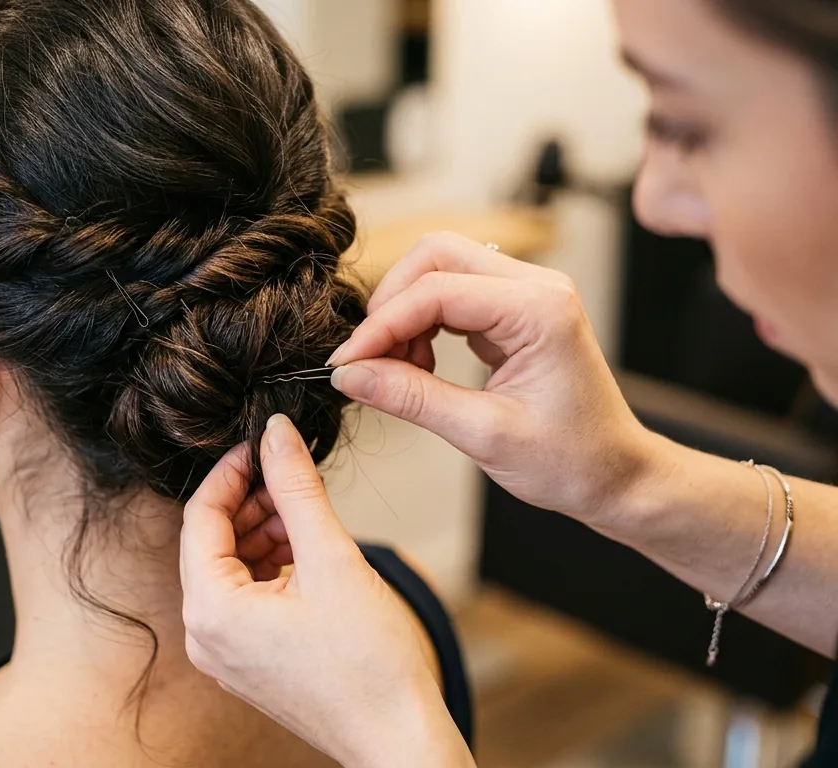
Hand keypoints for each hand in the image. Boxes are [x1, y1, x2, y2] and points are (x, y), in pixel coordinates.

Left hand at [180, 414, 472, 767]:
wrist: (399, 737)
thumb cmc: (370, 666)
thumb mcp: (331, 557)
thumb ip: (297, 487)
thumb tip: (275, 432)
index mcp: (211, 611)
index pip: (200, 517)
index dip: (230, 472)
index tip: (260, 443)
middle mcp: (205, 636)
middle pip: (211, 543)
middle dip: (251, 505)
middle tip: (293, 480)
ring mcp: (224, 654)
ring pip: (230, 569)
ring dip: (264, 534)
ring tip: (308, 519)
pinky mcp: (248, 662)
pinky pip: (245, 599)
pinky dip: (271, 569)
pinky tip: (308, 553)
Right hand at [328, 233, 657, 522]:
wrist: (617, 476)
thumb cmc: (571, 461)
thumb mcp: (482, 435)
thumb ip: (411, 398)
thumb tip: (350, 375)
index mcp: (539, 309)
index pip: (436, 290)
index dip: (382, 325)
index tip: (347, 363)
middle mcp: (537, 286)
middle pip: (435, 255)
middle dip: (390, 304)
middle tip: (370, 360)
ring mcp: (527, 293)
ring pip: (439, 268)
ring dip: (404, 312)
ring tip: (397, 369)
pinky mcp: (515, 310)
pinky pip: (452, 293)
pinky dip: (421, 322)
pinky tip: (417, 363)